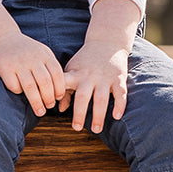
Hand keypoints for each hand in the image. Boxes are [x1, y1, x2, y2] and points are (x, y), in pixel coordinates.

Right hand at [0, 31, 67, 117]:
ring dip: (37, 102)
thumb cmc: (25, 50)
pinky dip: (19, 92)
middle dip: (49, 98)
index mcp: (44, 54)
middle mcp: (32, 58)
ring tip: (40, 111)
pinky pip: (14, 86)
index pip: (57, 74)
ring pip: (30, 87)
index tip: (59, 98)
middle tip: (49, 106)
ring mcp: (18, 63)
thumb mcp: (41, 52)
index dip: (60, 88)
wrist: (0, 38)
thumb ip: (50, 67)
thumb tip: (59, 92)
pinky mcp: (4, 68)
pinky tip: (20, 93)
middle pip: (45, 82)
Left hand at [62, 0, 139, 132]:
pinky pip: (121, 93)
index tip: (52, 106)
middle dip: (80, 114)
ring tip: (97, 129)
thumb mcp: (71, 69)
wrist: (106, 42)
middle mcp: (90, 77)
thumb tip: (59, 109)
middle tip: (76, 128)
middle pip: (83, 97)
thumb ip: (65, 89)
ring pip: (102, 98)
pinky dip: (119, 105)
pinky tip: (116, 116)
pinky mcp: (119, 78)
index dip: (57, 94)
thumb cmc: (84, 60)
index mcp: (76, 74)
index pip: (63, 84)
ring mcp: (105, 78)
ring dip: (99, 115)